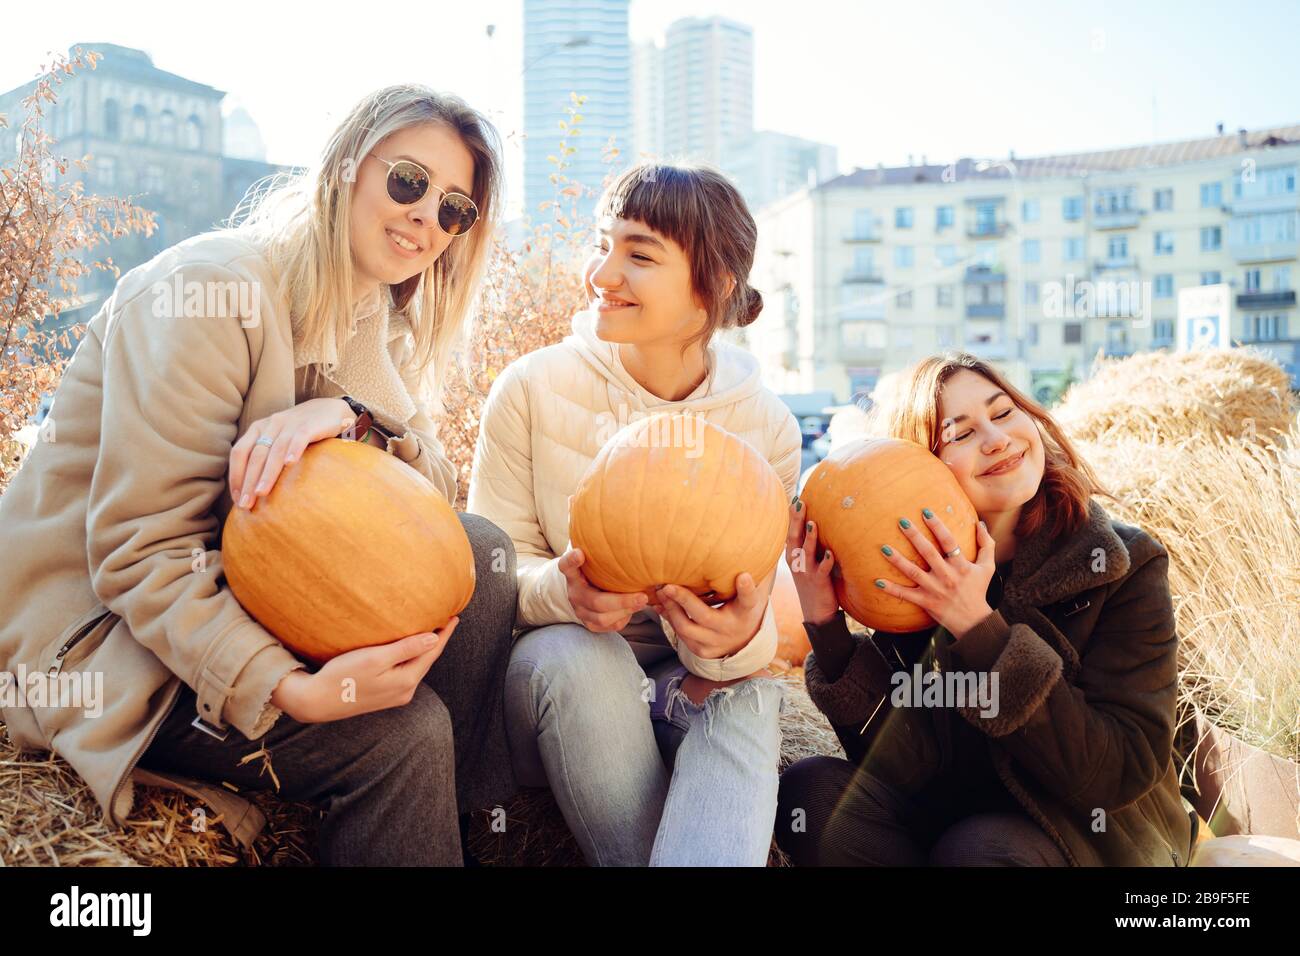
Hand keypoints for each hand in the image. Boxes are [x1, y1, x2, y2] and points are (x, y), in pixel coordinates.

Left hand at [229, 397, 356, 508]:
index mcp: (258, 428)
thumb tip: (252, 489)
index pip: (240, 452)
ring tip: (261, 493)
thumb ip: (266, 456)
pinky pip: (299, 438)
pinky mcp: (309, 425)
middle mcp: (271, 424)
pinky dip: (293, 450)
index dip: (235, 475)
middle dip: (248, 481)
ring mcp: (290, 424)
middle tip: (245, 503)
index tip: (236, 498)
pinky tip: (290, 464)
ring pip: (275, 450)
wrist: (330, 410)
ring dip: (267, 473)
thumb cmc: (301, 431)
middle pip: (255, 455)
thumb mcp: (278, 439)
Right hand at [270, 617, 458, 721]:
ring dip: (423, 650)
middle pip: (426, 660)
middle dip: (436, 641)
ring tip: (431, 632)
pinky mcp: (383, 696)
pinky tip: (408, 650)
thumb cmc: (343, 676)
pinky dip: (410, 658)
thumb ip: (406, 648)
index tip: (454, 616)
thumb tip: (435, 638)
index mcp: (406, 681)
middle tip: (445, 620)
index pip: (432, 652)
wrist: (316, 701)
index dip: (444, 634)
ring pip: (416, 667)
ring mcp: (394, 696)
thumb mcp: (375, 658)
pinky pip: (405, 672)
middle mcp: (404, 691)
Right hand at [558, 548, 647, 632]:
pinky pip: (609, 626)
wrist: (585, 593)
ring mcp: (581, 611)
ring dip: (626, 610)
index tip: (579, 553)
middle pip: (595, 601)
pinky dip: (625, 618)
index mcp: (572, 575)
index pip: (567, 566)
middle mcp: (575, 594)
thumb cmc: (596, 570)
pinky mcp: (591, 625)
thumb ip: (602, 549)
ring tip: (643, 601)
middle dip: (621, 601)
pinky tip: (636, 608)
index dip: (572, 561)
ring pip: (603, 618)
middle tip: (642, 596)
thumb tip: (625, 522)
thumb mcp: (595, 559)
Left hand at [652, 565, 774, 660]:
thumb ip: (749, 571)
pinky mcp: (702, 651)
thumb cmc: (742, 605)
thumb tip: (755, 537)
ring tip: (661, 592)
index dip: (746, 589)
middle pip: (704, 616)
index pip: (748, 600)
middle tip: (668, 586)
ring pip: (686, 628)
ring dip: (670, 609)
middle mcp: (731, 629)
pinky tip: (662, 605)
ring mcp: (715, 643)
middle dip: (684, 600)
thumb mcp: (751, 591)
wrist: (743, 641)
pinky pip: (681, 636)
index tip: (743, 576)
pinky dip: (670, 619)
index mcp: (746, 612)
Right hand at [785, 497, 838, 625]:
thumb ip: (809, 544)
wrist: (816, 612)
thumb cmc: (814, 582)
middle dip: (796, 520)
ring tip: (812, 523)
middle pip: (794, 537)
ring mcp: (806, 572)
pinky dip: (825, 562)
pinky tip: (830, 553)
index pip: (790, 532)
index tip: (794, 498)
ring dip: (810, 538)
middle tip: (799, 502)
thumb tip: (816, 522)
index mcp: (793, 555)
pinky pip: (822, 570)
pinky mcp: (818, 583)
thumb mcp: (807, 562)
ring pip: (806, 552)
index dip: (791, 516)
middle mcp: (796, 562)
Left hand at [876, 511, 996, 638]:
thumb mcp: (988, 567)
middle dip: (915, 536)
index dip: (937, 526)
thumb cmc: (978, 590)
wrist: (974, 621)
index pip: (949, 541)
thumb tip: (980, 523)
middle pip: (928, 553)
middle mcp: (946, 576)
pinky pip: (905, 595)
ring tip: (884, 548)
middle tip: (902, 521)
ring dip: (897, 560)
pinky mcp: (925, 601)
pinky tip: (877, 581)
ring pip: (913, 572)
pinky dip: (891, 589)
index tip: (926, 512)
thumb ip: (986, 544)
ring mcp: (934, 589)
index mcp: (961, 565)